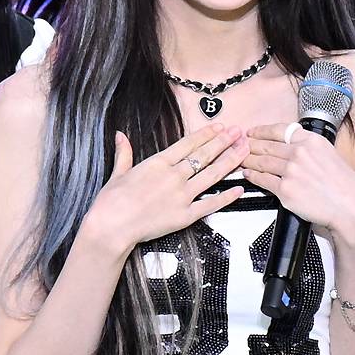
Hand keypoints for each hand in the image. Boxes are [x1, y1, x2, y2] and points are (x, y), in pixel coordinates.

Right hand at [83, 125, 249, 251]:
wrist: (111, 227)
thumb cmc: (111, 202)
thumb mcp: (117, 173)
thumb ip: (124, 153)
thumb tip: (120, 135)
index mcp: (158, 163)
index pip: (188, 144)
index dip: (206, 134)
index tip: (219, 127)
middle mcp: (174, 176)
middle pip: (204, 155)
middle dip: (224, 142)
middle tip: (239, 132)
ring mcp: (182, 196)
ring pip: (212, 175)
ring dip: (230, 160)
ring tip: (244, 150)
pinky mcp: (185, 216)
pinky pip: (210, 204)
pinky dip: (226, 196)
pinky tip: (239, 188)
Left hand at [241, 124, 354, 246]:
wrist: (351, 206)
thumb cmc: (344, 184)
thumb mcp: (329, 153)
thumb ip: (308, 148)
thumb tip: (290, 147)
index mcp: (311, 140)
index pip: (279, 129)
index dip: (261, 131)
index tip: (253, 132)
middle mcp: (299, 152)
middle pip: (266, 146)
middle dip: (250, 146)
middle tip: (240, 146)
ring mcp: (290, 171)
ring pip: (261, 162)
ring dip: (248, 160)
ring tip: (241, 159)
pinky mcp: (285, 190)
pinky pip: (263, 180)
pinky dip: (253, 176)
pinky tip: (248, 173)